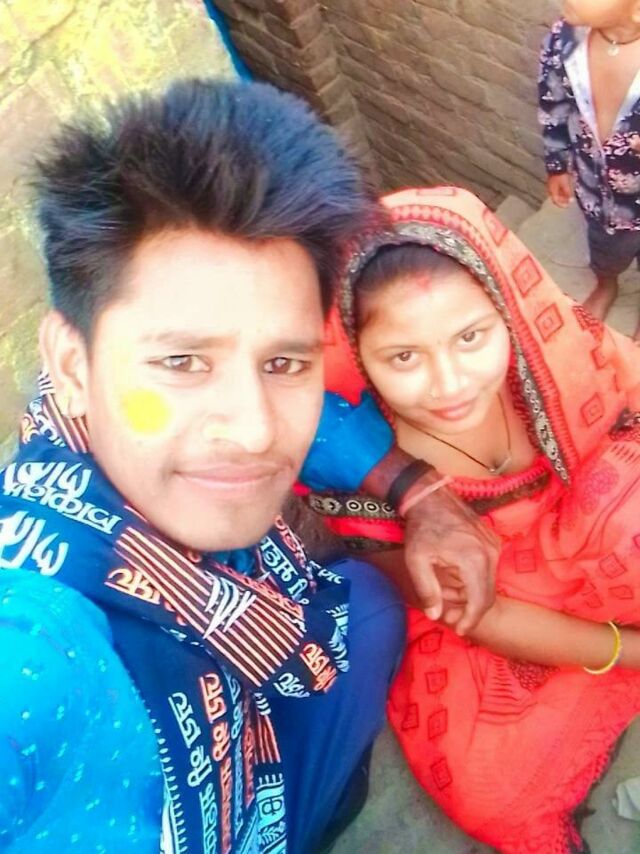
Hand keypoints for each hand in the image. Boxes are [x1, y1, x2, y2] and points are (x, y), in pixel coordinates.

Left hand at [402, 478, 498, 634]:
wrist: (430, 497)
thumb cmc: (421, 528)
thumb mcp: (417, 560)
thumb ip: (427, 590)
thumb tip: (435, 616)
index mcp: (473, 559)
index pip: (480, 601)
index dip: (470, 621)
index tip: (458, 630)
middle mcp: (490, 553)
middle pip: (487, 595)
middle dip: (469, 610)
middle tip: (449, 615)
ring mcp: (494, 546)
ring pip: (488, 583)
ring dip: (470, 594)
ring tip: (445, 591)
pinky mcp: (492, 541)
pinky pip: (488, 570)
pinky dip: (474, 580)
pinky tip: (453, 577)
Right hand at [547, 173, 572, 207]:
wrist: (557, 165)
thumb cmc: (561, 175)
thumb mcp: (565, 184)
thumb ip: (567, 193)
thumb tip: (570, 200)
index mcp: (552, 191)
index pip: (556, 201)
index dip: (561, 205)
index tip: (567, 205)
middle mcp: (551, 190)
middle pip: (556, 198)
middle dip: (563, 200)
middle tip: (569, 200)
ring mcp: (551, 185)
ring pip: (557, 193)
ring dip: (563, 195)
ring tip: (569, 195)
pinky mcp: (553, 181)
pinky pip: (558, 189)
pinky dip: (562, 191)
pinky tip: (567, 189)